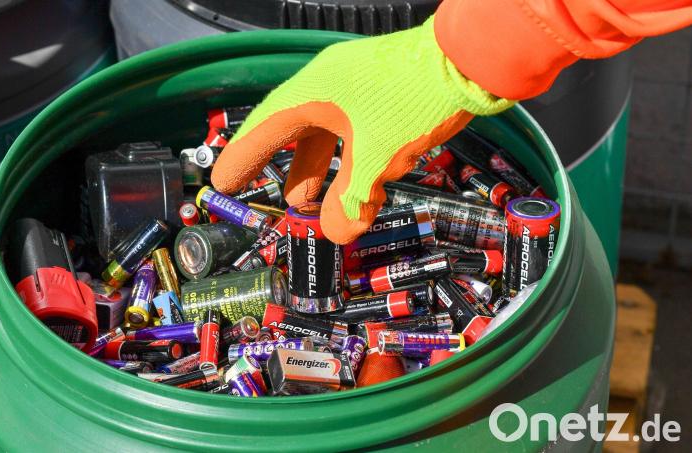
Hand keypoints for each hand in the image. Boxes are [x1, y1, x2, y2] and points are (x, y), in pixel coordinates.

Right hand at [211, 17, 512, 243]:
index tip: (222, 181)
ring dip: (313, 170)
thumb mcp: (378, 155)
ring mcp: (354, 90)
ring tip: (305, 202)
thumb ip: (352, 197)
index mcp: (314, 92)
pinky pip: (347, 132)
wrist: (469, 61)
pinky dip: (342, 161)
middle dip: (277, 169)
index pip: (265, 129)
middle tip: (258, 195)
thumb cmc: (417, 94)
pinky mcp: (379, 96)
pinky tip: (349, 183)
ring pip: (321, 135)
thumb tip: (336, 232)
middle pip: (289, 132)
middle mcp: (328, 87)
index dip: (242, 158)